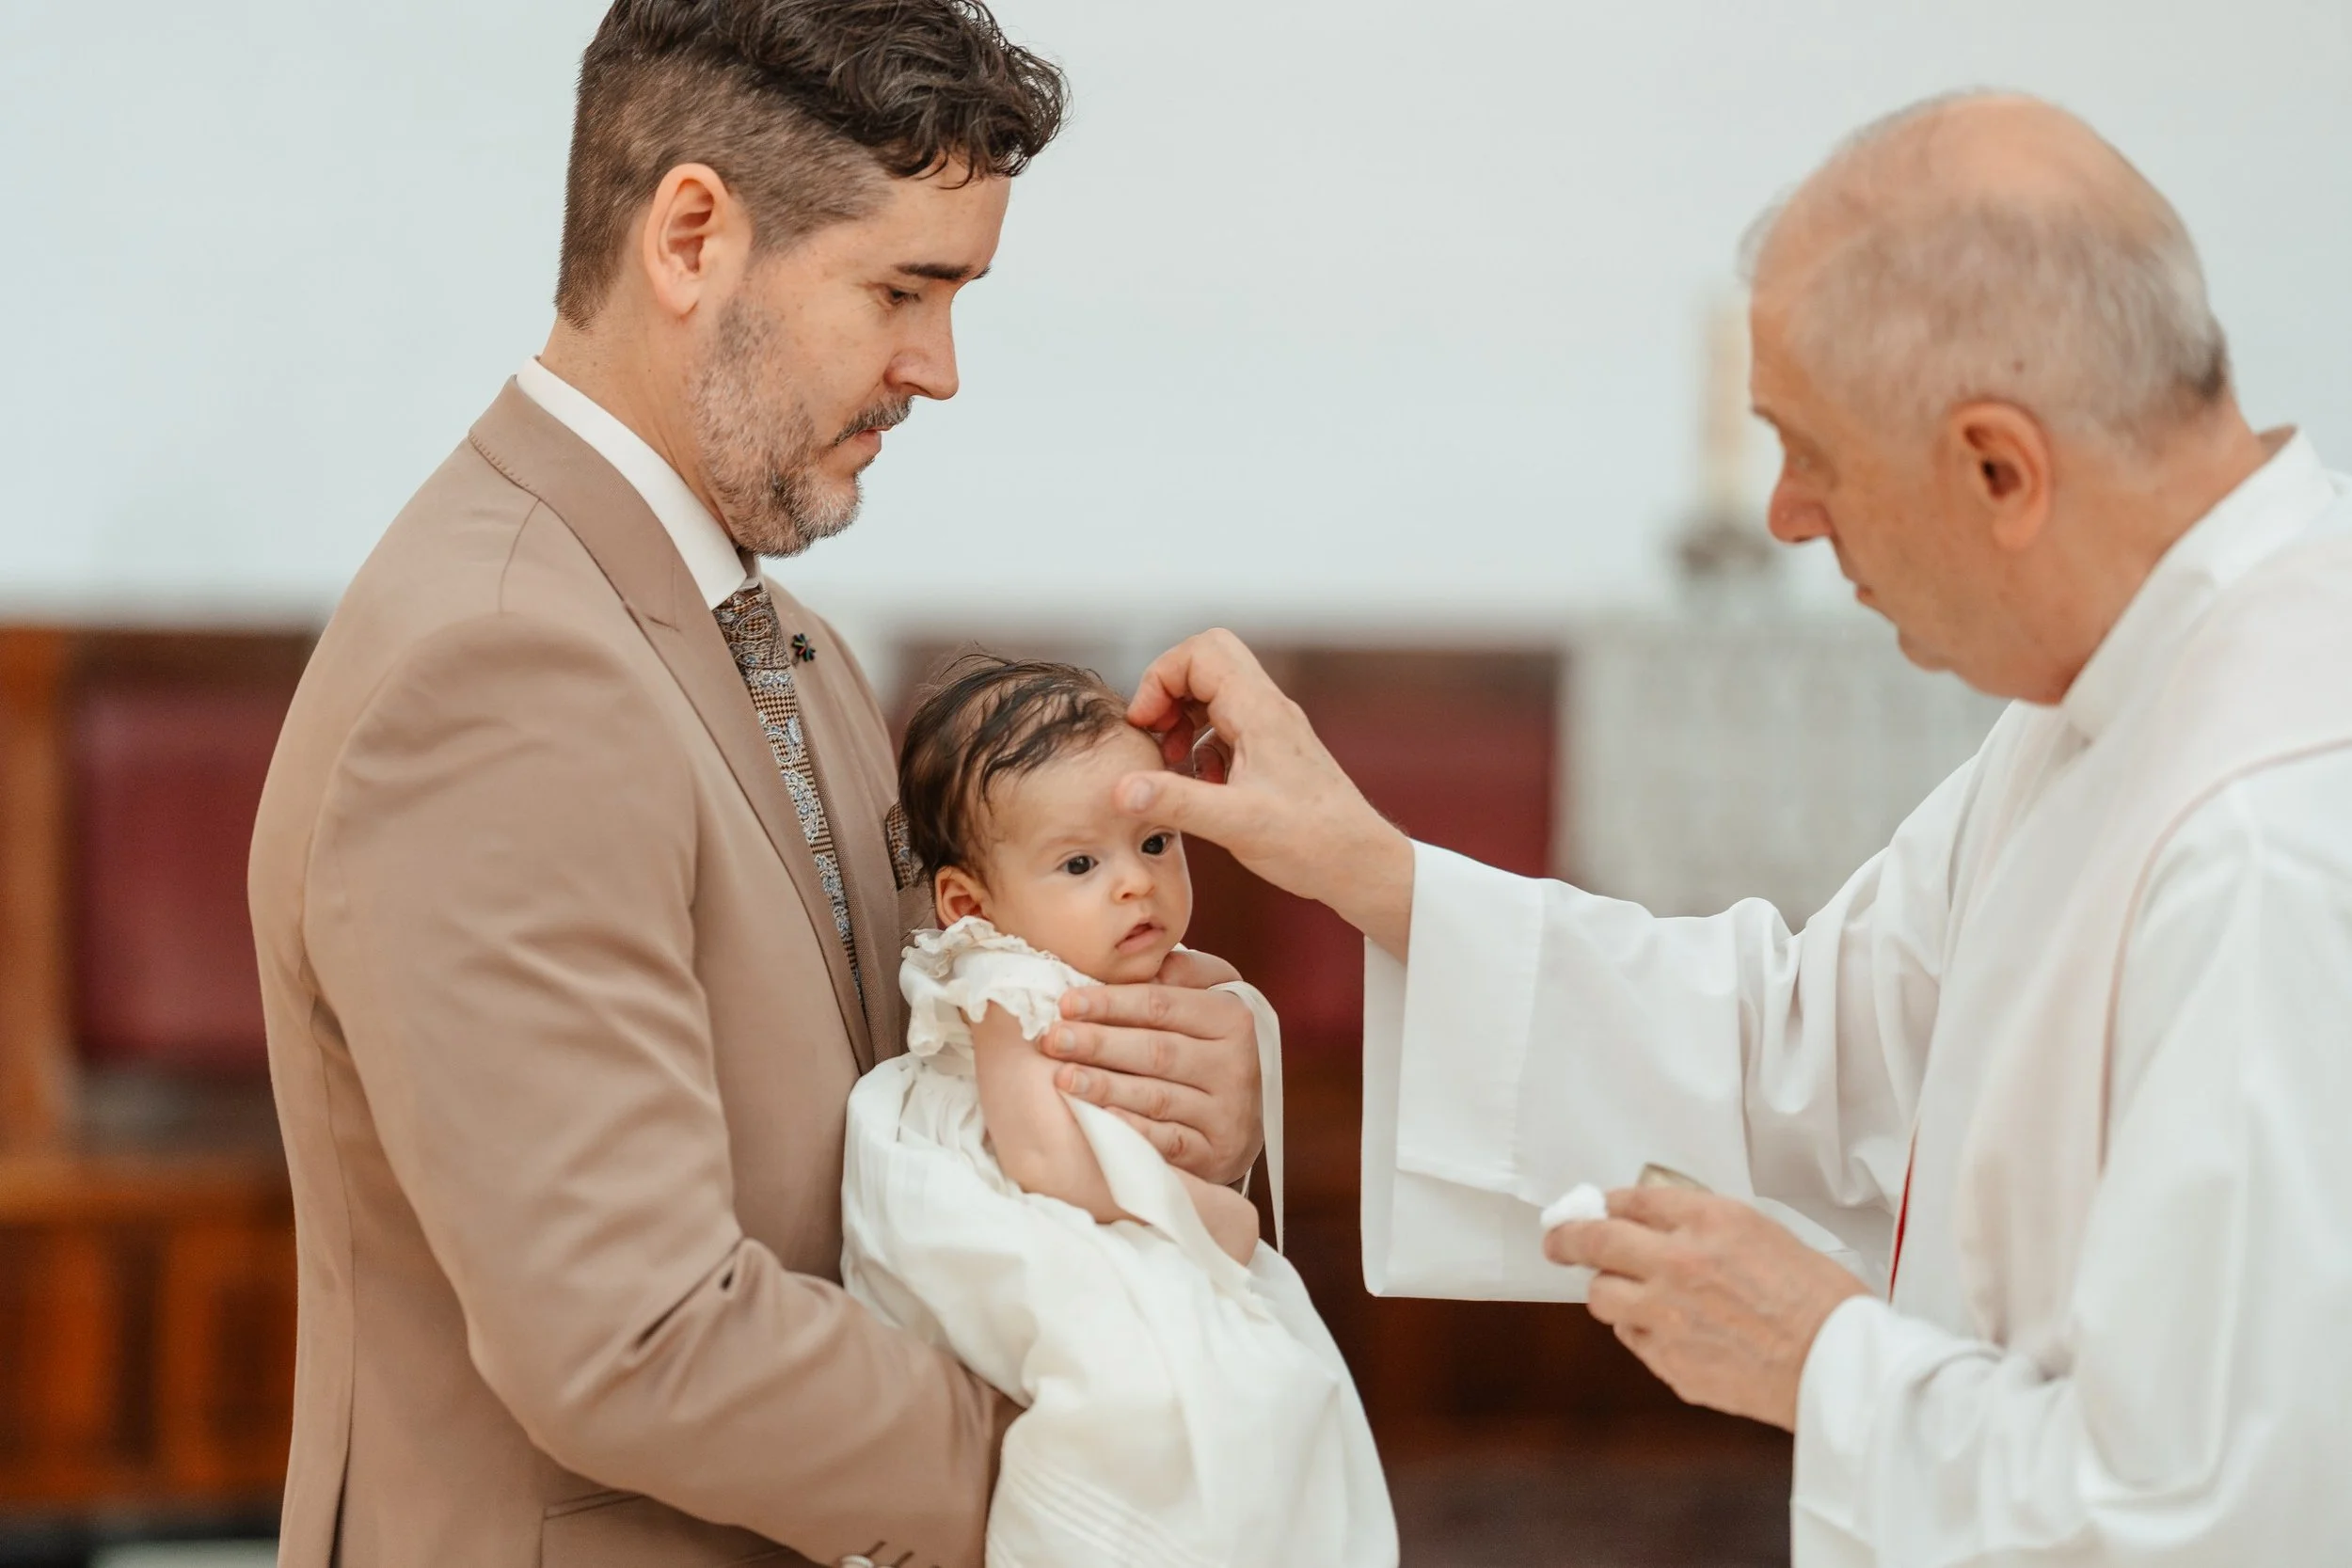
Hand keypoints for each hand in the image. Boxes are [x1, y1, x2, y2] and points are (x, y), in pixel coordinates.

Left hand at [1044, 947, 1262, 1185]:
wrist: (1245, 1117)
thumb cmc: (1210, 1046)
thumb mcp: (1210, 999)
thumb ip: (1181, 974)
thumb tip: (1140, 959)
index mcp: (1232, 1018)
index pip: (1163, 1006)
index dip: (1111, 1002)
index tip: (1066, 1002)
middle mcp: (1235, 1065)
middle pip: (1157, 1050)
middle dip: (1099, 1043)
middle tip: (1052, 1039)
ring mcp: (1227, 1113)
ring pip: (1158, 1097)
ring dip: (1105, 1086)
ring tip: (1062, 1077)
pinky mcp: (1216, 1154)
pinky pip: (1168, 1141)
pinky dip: (1134, 1129)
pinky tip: (1100, 1119)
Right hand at [1117, 630, 1414, 956]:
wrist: (1360, 863)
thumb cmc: (1313, 842)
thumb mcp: (1235, 824)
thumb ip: (1176, 801)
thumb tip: (1123, 788)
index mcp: (1260, 712)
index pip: (1201, 652)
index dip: (1160, 678)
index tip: (1146, 724)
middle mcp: (1269, 710)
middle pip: (1207, 661)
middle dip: (1169, 690)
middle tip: (1156, 734)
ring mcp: (1273, 729)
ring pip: (1216, 692)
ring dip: (1184, 717)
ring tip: (1173, 762)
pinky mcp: (1274, 751)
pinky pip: (1228, 725)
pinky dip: (1203, 743)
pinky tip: (1202, 784)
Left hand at [1544, 1187, 1868, 1430]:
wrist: (1840, 1368)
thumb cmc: (1821, 1301)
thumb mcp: (1767, 1233)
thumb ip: (1707, 1223)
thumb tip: (1662, 1218)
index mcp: (1709, 1221)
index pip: (1633, 1200)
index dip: (1609, 1203)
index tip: (1598, 1208)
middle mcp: (1678, 1263)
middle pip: (1594, 1240)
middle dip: (1567, 1238)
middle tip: (1558, 1240)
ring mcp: (1667, 1316)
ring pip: (1600, 1296)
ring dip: (1609, 1290)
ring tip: (1628, 1292)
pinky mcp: (1669, 1361)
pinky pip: (1632, 1338)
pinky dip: (1641, 1330)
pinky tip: (1670, 1330)